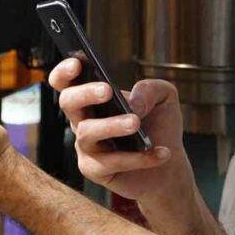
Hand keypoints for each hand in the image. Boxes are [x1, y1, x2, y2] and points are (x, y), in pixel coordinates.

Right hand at [49, 59, 191, 202]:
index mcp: (93, 99)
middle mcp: (83, 120)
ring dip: (112, 125)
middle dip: (85, 93)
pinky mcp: (95, 170)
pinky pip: (110, 162)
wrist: (169, 166)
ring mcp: (86, 147)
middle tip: (107, 91)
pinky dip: (138, 157)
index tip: (77, 63)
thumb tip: (132, 105)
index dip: (64, 71)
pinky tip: (160, 152)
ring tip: (135, 123)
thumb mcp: (164, 98)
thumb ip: (150, 89)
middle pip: (68, 102)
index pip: (66, 82)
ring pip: (87, 132)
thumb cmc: (159, 126)